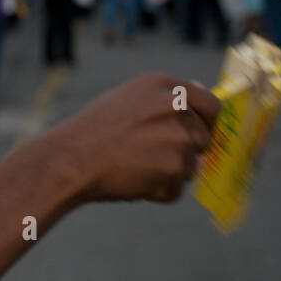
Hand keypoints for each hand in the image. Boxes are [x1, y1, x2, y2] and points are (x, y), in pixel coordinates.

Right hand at [50, 73, 219, 203]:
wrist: (69, 160)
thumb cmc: (93, 131)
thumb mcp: (129, 99)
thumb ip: (165, 99)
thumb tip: (201, 92)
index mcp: (165, 87)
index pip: (211, 104)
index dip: (209, 123)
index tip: (201, 135)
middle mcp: (176, 108)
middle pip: (203, 139)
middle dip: (183, 153)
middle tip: (149, 158)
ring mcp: (177, 138)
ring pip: (190, 167)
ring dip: (168, 174)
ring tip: (133, 168)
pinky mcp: (173, 169)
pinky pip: (176, 190)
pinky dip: (157, 193)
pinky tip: (131, 182)